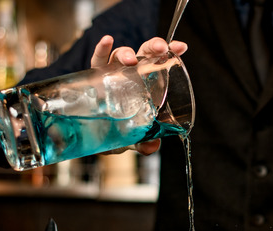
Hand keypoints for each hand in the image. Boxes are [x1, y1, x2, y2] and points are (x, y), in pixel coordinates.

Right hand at [90, 36, 188, 155]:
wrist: (90, 134)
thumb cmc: (115, 130)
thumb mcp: (130, 139)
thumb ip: (142, 143)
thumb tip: (152, 147)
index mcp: (144, 84)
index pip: (158, 64)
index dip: (171, 52)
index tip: (181, 47)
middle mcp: (131, 74)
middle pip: (143, 53)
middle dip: (153, 47)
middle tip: (161, 49)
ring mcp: (112, 72)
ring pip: (121, 55)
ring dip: (127, 53)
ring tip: (131, 59)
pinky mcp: (94, 75)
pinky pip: (97, 60)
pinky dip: (101, 49)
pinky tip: (107, 41)